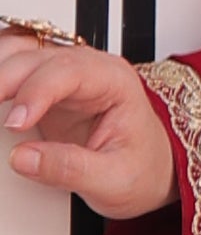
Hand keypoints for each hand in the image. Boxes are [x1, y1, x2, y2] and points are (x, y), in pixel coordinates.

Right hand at [1, 32, 174, 225]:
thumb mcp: (114, 179)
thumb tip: (22, 158)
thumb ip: (69, 169)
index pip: (68, 72)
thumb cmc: (143, 169)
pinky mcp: (43, 89)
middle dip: (3, 81)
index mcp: (114, 81)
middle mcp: (87, 69)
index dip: (35, 92)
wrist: (151, 173)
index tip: (15, 122)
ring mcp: (62, 76)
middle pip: (36, 59)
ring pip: (18, 55)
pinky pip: (12, 69)